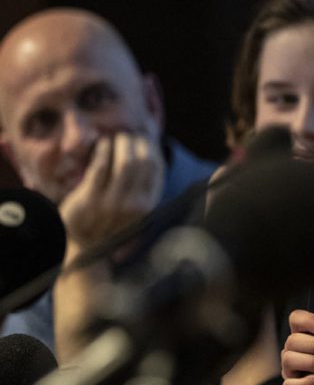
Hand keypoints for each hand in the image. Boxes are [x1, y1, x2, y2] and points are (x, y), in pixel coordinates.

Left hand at [60, 132, 163, 263]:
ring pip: (125, 162)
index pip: (158, 168)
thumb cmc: (112, 224)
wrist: (86, 247)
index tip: (144, 139)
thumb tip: (153, 152)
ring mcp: (113, 202)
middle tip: (128, 136)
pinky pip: (101, 167)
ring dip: (121, 144)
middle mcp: (135, 204)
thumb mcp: (137, 211)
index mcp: (149, 205)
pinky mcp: (91, 198)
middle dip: (137, 143)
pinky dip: (104, 150)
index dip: (152, 148)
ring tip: (116, 138)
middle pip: (143, 162)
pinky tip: (102, 144)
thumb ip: (146, 188)